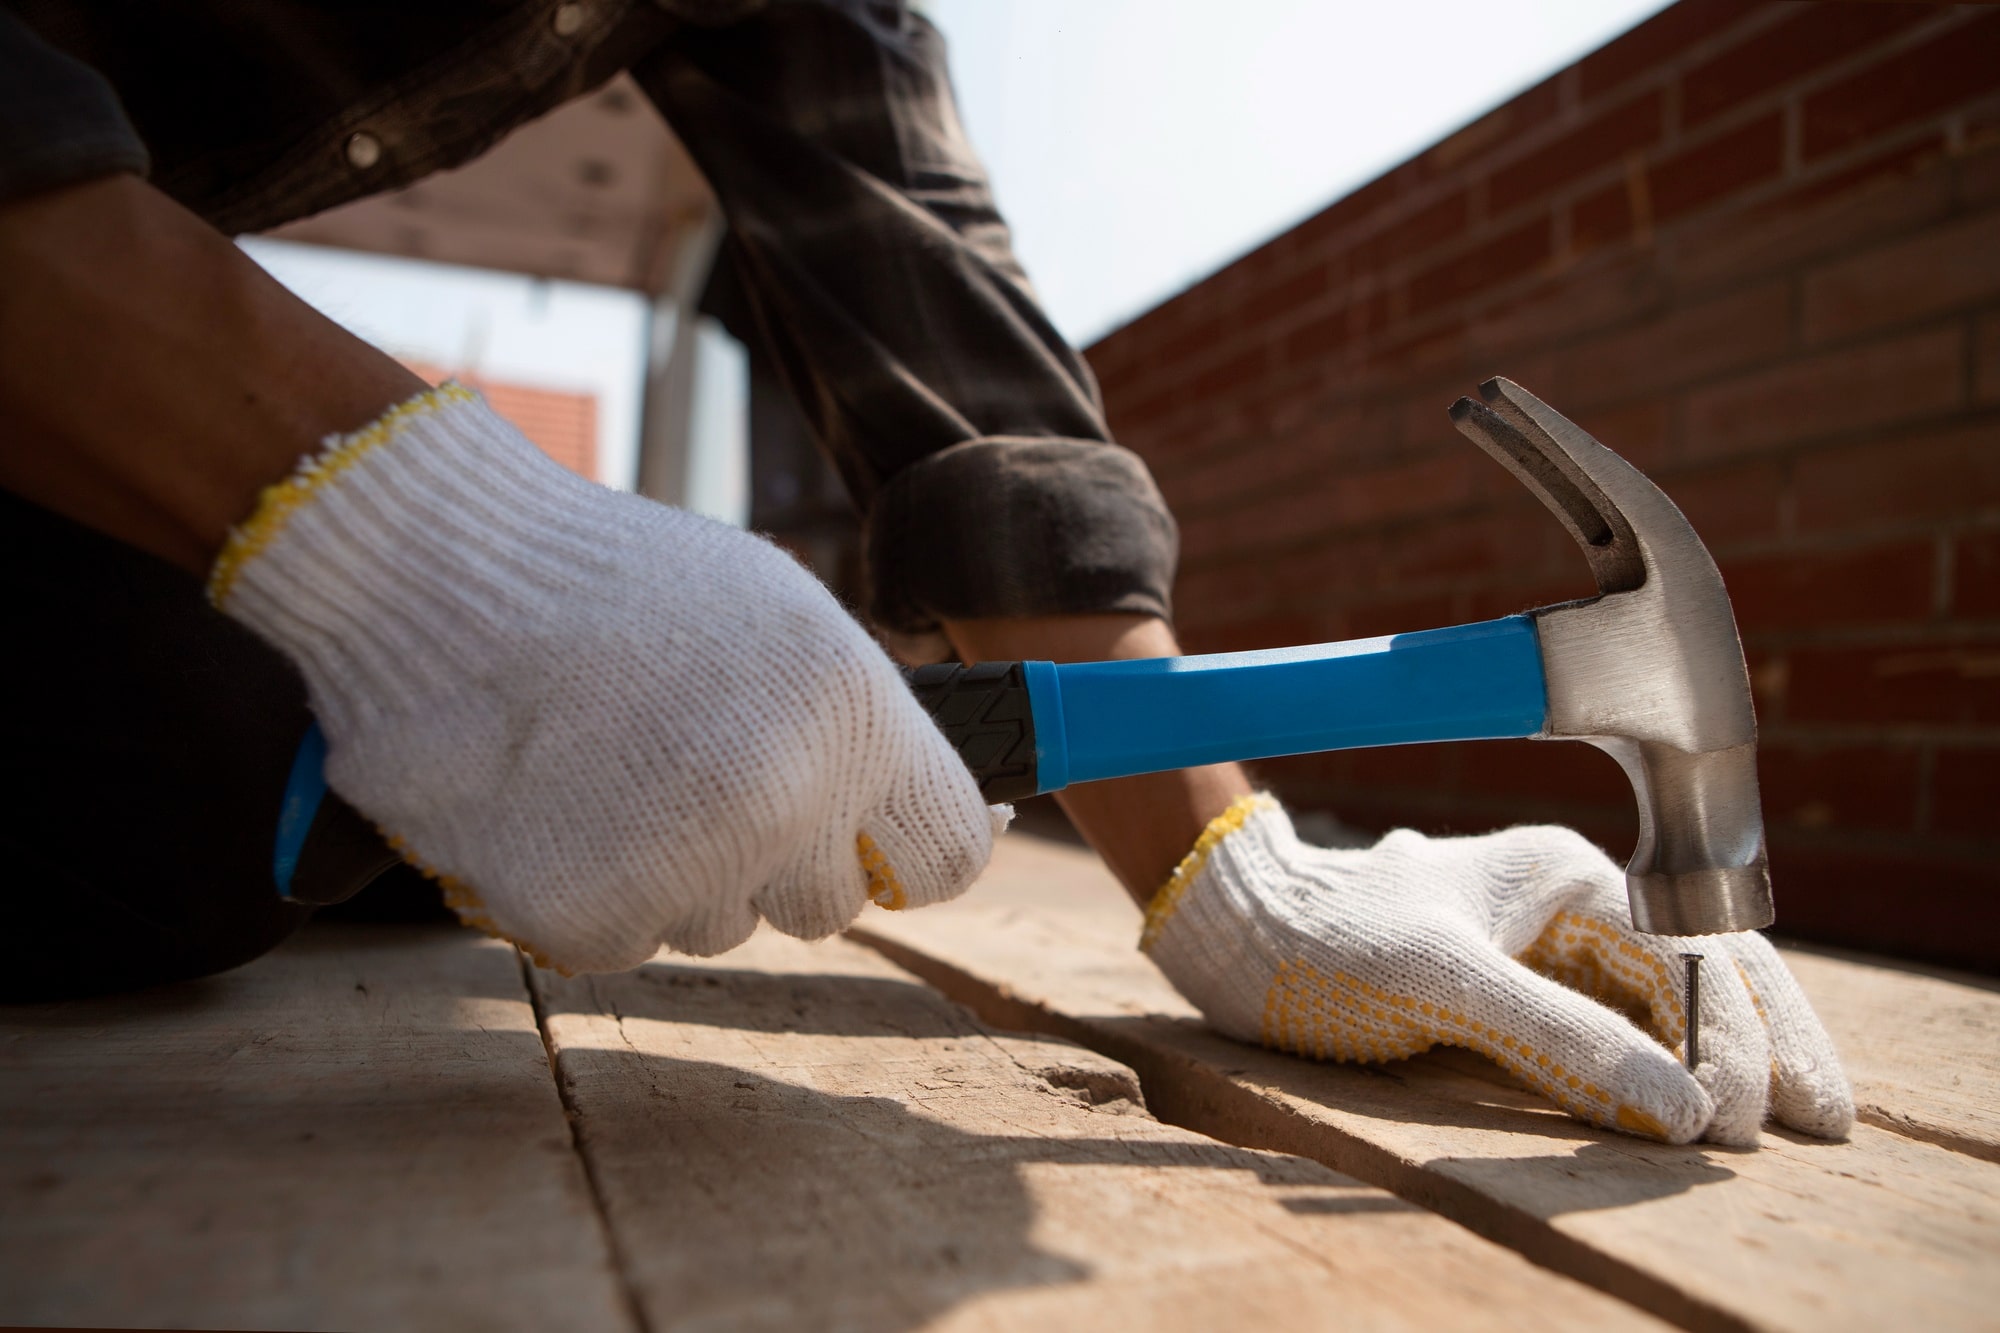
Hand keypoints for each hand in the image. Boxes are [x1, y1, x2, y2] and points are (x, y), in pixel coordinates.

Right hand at [212, 384, 1004, 971]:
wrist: (440, 578)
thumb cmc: (615, 586)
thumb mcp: (782, 619)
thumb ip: (858, 726)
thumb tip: (945, 812)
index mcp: (854, 716)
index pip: (951, 853)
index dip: (907, 849)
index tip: (874, 843)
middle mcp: (789, 803)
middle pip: (830, 906)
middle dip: (778, 858)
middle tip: (696, 772)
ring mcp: (688, 870)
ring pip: (722, 926)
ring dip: (679, 873)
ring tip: (607, 767)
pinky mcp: (589, 922)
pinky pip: (629, 941)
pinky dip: (592, 893)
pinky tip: (554, 807)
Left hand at [1142, 796, 1852, 1144]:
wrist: (1236, 932)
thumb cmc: (1322, 943)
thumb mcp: (1437, 988)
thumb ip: (1558, 1041)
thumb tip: (1682, 1109)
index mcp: (1564, 874)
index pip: (1689, 956)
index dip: (1732, 1038)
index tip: (1747, 1119)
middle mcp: (1571, 900)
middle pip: (1704, 967)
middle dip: (1767, 1039)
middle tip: (1824, 1122)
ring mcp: (1548, 940)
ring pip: (1670, 996)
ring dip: (1728, 1055)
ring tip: (1789, 1120)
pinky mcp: (1521, 980)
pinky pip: (1620, 1020)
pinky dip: (1669, 1062)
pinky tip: (1702, 1103)